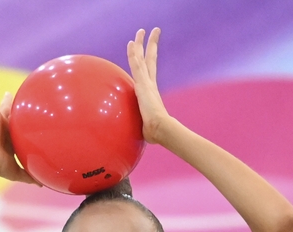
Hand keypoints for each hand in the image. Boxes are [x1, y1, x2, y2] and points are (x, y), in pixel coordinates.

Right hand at [0, 76, 37, 184]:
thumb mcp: (17, 172)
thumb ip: (29, 176)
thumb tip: (42, 185)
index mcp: (11, 139)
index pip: (19, 131)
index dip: (24, 127)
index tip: (30, 123)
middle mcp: (5, 129)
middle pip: (12, 117)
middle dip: (15, 110)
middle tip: (20, 102)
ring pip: (3, 106)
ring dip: (5, 99)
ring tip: (9, 91)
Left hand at [127, 28, 170, 144]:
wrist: (161, 129)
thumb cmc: (155, 133)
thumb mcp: (145, 127)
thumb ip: (142, 127)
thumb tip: (140, 139)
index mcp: (150, 91)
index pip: (149, 71)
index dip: (148, 59)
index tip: (148, 50)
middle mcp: (150, 84)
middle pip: (150, 60)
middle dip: (151, 45)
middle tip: (153, 32)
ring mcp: (146, 83)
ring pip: (142, 59)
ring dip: (141, 44)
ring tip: (141, 30)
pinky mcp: (143, 85)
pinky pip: (137, 66)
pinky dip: (134, 54)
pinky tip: (131, 43)